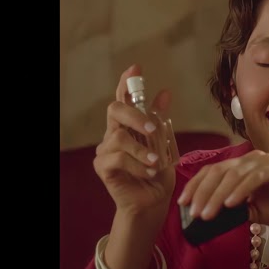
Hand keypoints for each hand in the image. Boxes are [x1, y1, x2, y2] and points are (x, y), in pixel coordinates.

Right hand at [93, 64, 175, 214]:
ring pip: (119, 138)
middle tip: (155, 127)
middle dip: (135, 114)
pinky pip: (117, 159)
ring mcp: (106, 150)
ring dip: (142, 149)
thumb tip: (164, 92)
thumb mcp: (164, 144)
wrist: (152, 202)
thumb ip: (161, 120)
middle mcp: (114, 134)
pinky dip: (137, 165)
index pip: (124, 99)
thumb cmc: (157, 172)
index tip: (135, 67)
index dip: (127, 82)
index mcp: (129, 126)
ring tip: (156, 161)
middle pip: (115, 110)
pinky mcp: (103, 167)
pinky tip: (149, 172)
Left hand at [177, 150, 268, 228]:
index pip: (213, 172)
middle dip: (202, 192)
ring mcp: (267, 161)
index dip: (196, 186)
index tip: (183, 203)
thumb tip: (211, 216)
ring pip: (235, 174)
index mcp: (244, 166)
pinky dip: (242, 190)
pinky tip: (231, 204)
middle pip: (219, 171)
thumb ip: (235, 210)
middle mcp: (252, 159)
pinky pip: (256, 177)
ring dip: (218, 195)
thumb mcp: (254, 211)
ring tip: (207, 214)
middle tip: (192, 212)